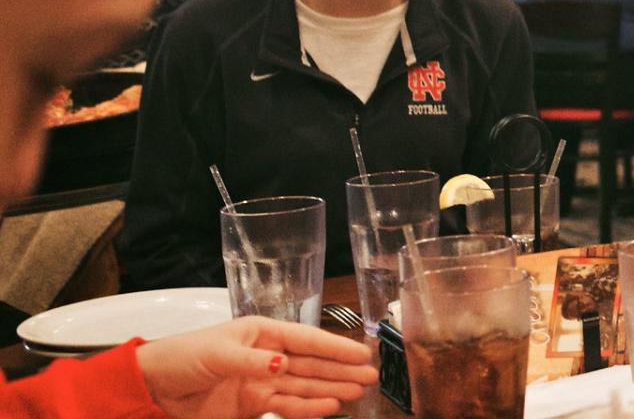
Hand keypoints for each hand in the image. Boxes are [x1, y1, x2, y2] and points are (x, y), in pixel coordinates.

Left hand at [135, 315, 376, 418]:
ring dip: (331, 389)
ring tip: (358, 393)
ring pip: (304, 386)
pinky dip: (308, 408)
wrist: (153, 390)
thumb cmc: (181, 357)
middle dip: (341, 370)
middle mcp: (267, 356)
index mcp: (261, 333)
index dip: (335, 347)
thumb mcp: (217, 353)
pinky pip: (287, 406)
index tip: (361, 354)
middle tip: (370, 377)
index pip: (306, 339)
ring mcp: (261, 382)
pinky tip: (329, 407)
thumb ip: (252, 362)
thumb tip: (282, 365)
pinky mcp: (253, 406)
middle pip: (311, 364)